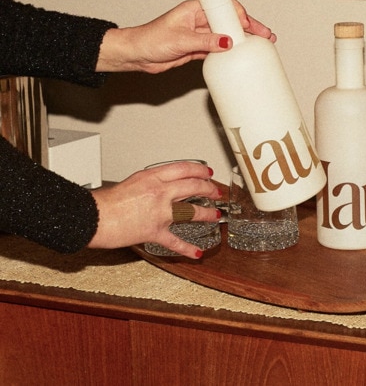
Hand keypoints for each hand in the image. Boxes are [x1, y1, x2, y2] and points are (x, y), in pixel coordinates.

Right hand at [88, 160, 221, 258]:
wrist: (93, 217)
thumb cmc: (105, 202)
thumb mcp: (131, 182)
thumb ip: (149, 183)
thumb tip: (161, 186)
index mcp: (152, 177)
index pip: (183, 169)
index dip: (199, 170)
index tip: (206, 172)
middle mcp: (159, 192)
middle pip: (193, 186)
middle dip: (208, 188)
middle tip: (216, 191)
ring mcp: (160, 212)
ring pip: (192, 211)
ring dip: (207, 213)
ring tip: (216, 215)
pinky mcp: (154, 231)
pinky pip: (175, 241)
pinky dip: (187, 248)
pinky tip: (197, 252)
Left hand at [95, 0, 275, 73]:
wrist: (136, 55)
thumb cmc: (150, 40)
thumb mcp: (181, 40)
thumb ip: (206, 41)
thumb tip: (228, 41)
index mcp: (195, 9)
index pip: (224, 8)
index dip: (240, 16)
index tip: (249, 27)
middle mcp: (199, 20)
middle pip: (230, 21)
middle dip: (249, 28)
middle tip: (266, 36)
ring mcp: (199, 34)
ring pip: (227, 35)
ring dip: (242, 41)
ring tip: (260, 46)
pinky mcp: (197, 48)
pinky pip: (218, 48)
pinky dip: (230, 52)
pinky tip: (240, 56)